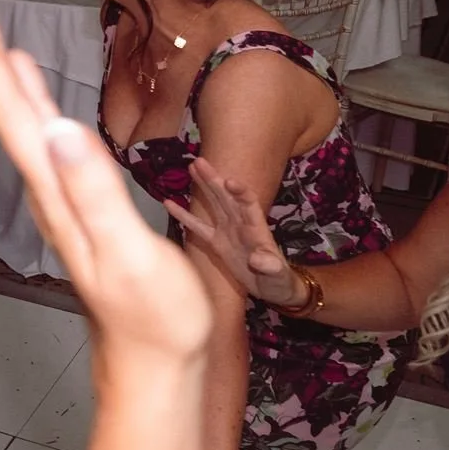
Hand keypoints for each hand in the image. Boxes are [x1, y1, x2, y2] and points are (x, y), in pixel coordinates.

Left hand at [0, 0, 210, 369]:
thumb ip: (96, 193)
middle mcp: (44, 182)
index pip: (5, 106)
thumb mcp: (129, 257)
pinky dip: (25, 91)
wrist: (154, 368)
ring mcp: (57, 189)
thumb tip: (60, 128)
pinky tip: (23, 73)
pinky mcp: (74, 197)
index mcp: (52, 188)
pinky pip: (40, 129)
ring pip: (15, 109)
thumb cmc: (152, 323)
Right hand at [165, 157, 302, 307]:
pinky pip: (197, 226)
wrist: (272, 288)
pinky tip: (168, 203)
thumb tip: (258, 258)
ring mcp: (227, 231)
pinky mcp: (216, 242)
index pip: (249, 203)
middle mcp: (241, 224)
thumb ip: (270, 265)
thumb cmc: (279, 280)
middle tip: (199, 162)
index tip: (228, 181)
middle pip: (226, 197)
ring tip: (191, 167)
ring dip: (203, 186)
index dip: (239, 192)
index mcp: (257, 228)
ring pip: (213, 204)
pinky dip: (183, 215)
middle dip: (214, 179)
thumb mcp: (278, 275)